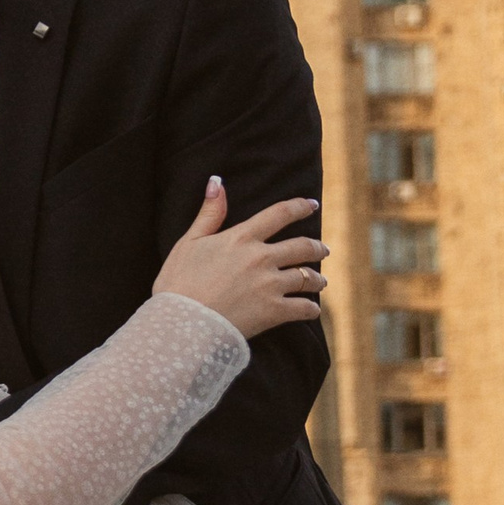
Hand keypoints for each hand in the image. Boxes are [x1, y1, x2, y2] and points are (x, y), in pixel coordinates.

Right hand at [153, 177, 327, 340]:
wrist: (182, 323)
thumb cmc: (179, 282)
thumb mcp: (189, 242)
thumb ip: (209, 213)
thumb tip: (217, 181)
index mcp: (242, 237)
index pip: (279, 214)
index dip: (299, 206)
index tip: (312, 204)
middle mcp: (261, 257)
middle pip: (302, 246)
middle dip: (317, 247)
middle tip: (323, 249)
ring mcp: (270, 285)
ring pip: (307, 277)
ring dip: (318, 279)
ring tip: (321, 281)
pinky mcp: (274, 312)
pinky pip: (304, 308)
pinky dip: (310, 309)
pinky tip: (311, 309)